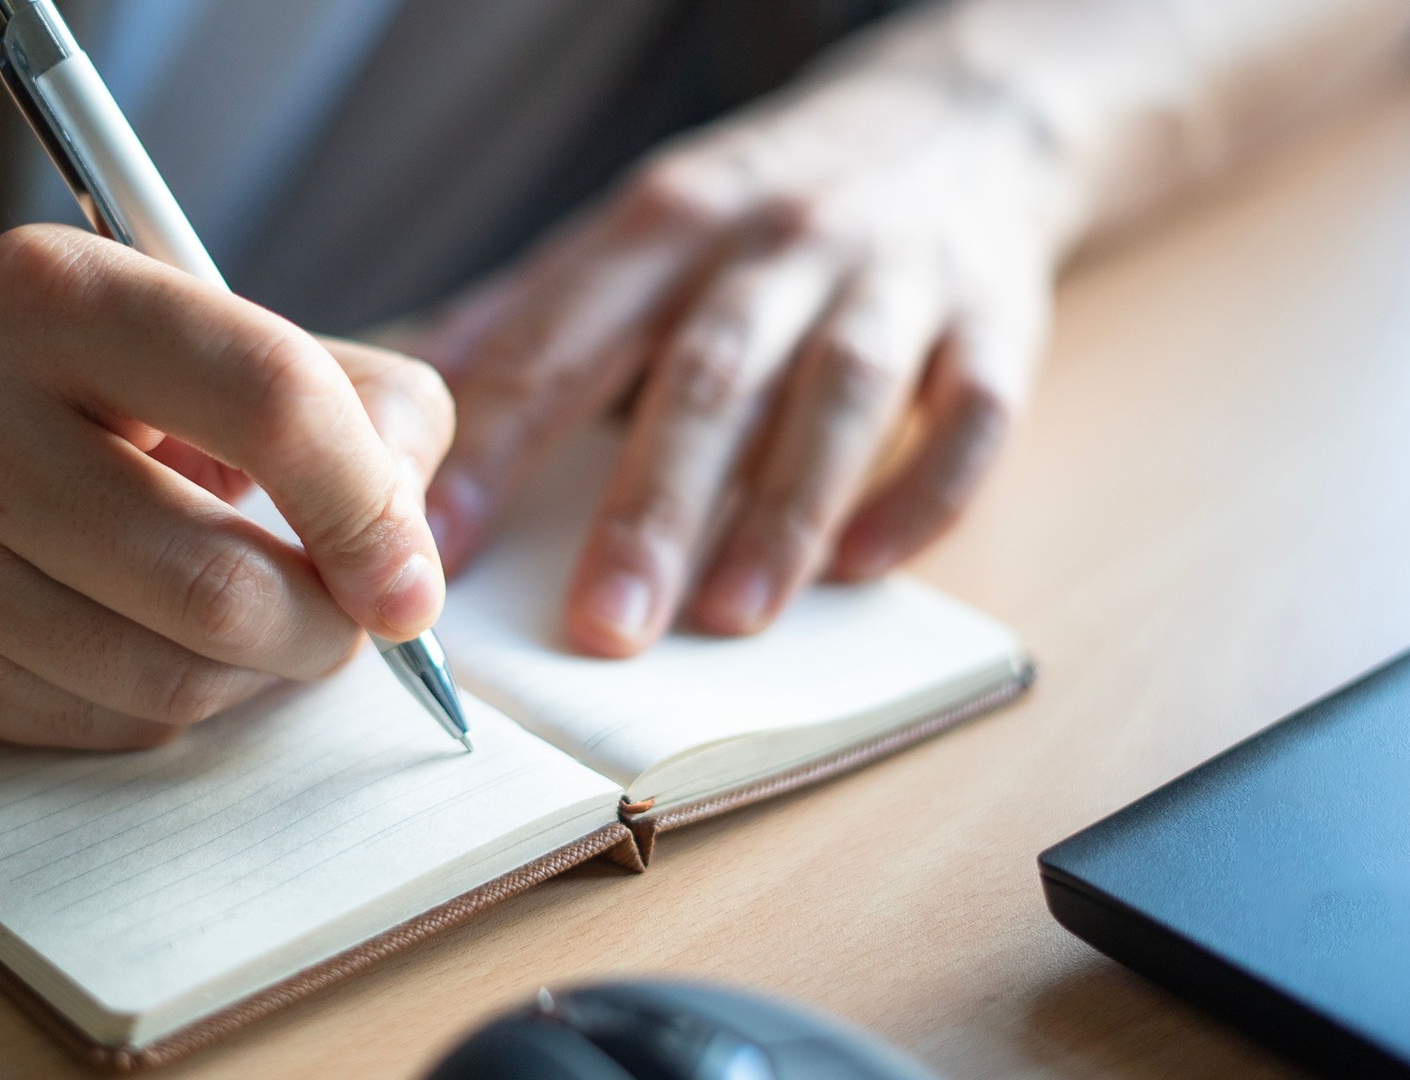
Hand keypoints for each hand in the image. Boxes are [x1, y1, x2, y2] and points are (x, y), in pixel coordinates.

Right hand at [0, 225, 452, 747]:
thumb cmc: (51, 376)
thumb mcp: (191, 323)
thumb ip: (350, 403)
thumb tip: (412, 559)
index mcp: (52, 297)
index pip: (269, 402)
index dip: (371, 508)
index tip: (409, 584)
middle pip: (222, 586)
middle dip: (324, 628)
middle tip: (342, 613)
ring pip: (176, 685)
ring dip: (256, 673)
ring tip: (243, 613)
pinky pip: (113, 732)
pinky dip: (174, 703)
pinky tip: (146, 638)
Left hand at [419, 69, 1074, 655]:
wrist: (956, 124)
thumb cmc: (764, 204)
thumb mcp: (642, 223)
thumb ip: (534, 309)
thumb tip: (415, 398)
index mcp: (667, 221)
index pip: (567, 337)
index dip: (501, 443)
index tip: (442, 543)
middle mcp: (778, 242)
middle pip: (706, 376)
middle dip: (650, 505)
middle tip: (603, 624)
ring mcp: (893, 278)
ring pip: (839, 393)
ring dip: (784, 511)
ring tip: (732, 616)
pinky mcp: (994, 320)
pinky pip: (973, 412)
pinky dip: (921, 493)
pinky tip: (863, 568)